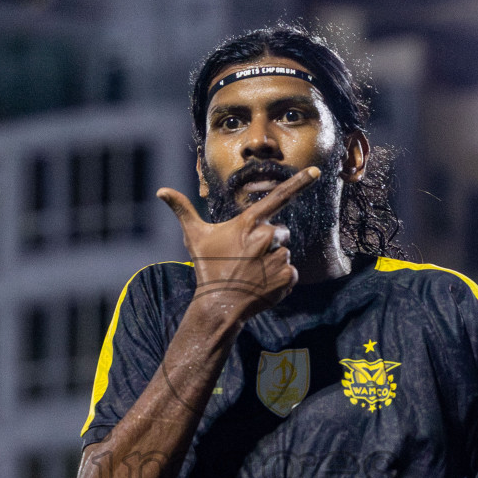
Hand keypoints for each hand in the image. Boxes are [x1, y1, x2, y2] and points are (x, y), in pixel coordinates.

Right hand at [156, 166, 317, 323]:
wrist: (220, 305)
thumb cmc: (208, 268)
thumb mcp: (195, 237)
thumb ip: (182, 210)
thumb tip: (161, 190)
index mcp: (249, 223)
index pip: (278, 197)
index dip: (299, 182)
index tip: (316, 171)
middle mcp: (266, 237)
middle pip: (280, 231)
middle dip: (268, 242)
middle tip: (247, 258)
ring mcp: (278, 257)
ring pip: (285, 251)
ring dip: (273, 260)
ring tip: (253, 273)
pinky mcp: (287, 276)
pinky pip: (291, 271)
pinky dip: (280, 278)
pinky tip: (262, 284)